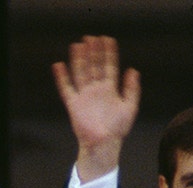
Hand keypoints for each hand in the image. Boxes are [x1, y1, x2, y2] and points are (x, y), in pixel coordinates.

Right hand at [51, 35, 139, 181]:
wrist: (103, 144)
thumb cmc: (117, 129)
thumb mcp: (130, 107)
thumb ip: (132, 89)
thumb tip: (133, 70)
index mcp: (110, 90)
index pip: (109, 67)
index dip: (108, 53)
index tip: (108, 40)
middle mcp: (96, 90)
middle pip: (93, 66)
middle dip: (93, 52)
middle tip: (91, 38)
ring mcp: (84, 96)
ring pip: (80, 73)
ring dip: (79, 59)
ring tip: (78, 45)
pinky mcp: (74, 104)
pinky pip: (66, 88)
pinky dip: (62, 77)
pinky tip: (59, 65)